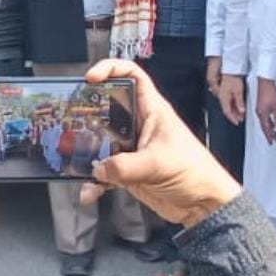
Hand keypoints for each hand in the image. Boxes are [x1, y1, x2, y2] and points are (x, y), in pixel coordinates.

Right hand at [79, 60, 240, 227]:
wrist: (204, 206)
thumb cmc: (195, 173)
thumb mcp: (158, 164)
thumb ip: (124, 167)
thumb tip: (98, 169)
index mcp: (152, 110)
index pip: (132, 75)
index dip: (111, 69)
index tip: (91, 77)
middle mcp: (139, 125)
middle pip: (108, 107)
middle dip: (88, 112)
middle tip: (72, 119)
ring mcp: (131, 148)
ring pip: (100, 142)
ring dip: (87, 154)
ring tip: (75, 160)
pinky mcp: (128, 170)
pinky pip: (103, 172)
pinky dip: (94, 182)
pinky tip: (90, 191)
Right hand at [218, 75, 245, 125]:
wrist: (230, 70)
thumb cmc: (232, 78)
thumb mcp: (238, 91)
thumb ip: (239, 102)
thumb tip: (241, 111)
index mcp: (223, 98)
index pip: (227, 112)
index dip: (232, 118)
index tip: (237, 122)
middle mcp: (221, 97)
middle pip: (227, 110)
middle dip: (234, 116)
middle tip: (240, 119)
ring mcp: (223, 94)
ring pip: (228, 106)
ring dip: (234, 111)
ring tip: (241, 114)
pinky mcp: (225, 92)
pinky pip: (228, 101)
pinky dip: (233, 105)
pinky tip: (238, 106)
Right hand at [255, 79, 275, 144]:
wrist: (265, 83)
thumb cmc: (270, 93)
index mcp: (262, 114)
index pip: (266, 128)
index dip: (270, 136)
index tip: (273, 142)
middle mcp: (259, 113)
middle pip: (264, 126)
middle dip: (270, 134)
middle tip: (275, 140)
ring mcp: (259, 109)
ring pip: (264, 121)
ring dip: (269, 128)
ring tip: (275, 133)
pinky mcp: (261, 105)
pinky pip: (264, 116)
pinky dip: (268, 121)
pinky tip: (272, 121)